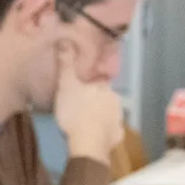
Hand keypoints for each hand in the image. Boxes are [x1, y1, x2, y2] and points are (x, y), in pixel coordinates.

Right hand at [52, 42, 123, 162]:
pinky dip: (104, 132)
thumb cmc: (75, 112)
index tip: (81, 88)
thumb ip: (66, 65)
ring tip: (87, 122)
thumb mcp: (66, 86)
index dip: (90, 84)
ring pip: (110, 113)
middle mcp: (115, 99)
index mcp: (103, 86)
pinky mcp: (118, 135)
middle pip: (105, 96)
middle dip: (96, 100)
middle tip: (81, 106)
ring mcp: (119, 118)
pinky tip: (95, 136)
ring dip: (101, 115)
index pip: (99, 80)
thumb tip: (65, 40)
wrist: (88, 144)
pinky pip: (111, 131)